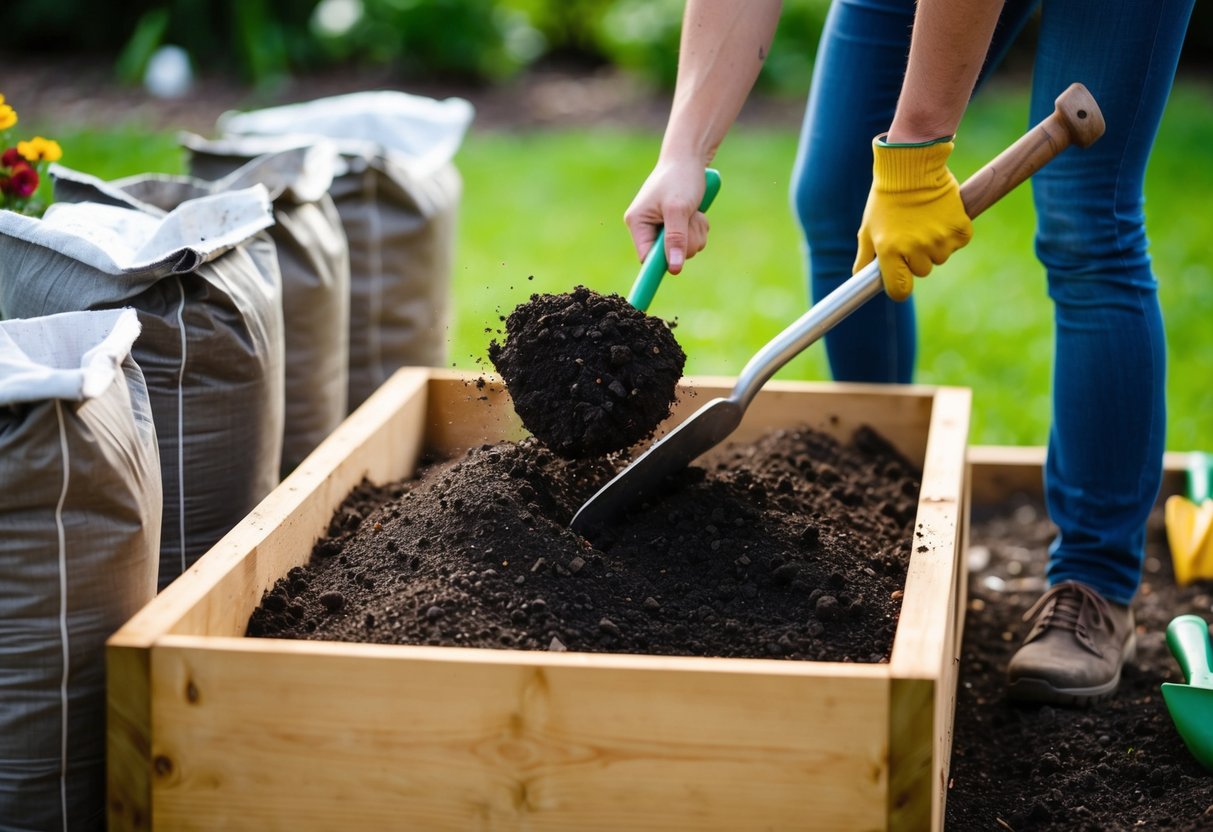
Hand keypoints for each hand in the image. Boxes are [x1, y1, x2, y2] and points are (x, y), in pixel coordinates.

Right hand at [624, 159, 710, 274]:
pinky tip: (696, 213)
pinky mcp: (676, 226)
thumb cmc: (680, 178)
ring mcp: (662, 228)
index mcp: (638, 223)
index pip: (645, 257)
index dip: (660, 264)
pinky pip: (691, 241)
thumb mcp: (678, 209)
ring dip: (695, 233)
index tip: (673, 271)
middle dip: (686, 241)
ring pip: (683, 249)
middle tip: (690, 219)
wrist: (690, 158)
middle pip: (667, 256)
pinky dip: (698, 229)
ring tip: (693, 212)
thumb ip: (675, 239)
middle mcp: (647, 228)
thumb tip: (673, 269)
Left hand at [853, 138, 971, 301]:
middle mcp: (915, 248)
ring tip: (925, 221)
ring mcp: (939, 239)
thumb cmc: (886, 199)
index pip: (899, 289)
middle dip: (917, 257)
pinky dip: (953, 233)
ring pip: (940, 257)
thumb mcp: (868, 227)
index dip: (900, 287)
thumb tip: (859, 279)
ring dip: (935, 245)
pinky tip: (942, 216)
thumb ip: (864, 257)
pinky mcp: (959, 228)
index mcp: (889, 250)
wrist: (912, 166)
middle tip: (912, 232)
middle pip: (922, 271)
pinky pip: (959, 242)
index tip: (901, 279)